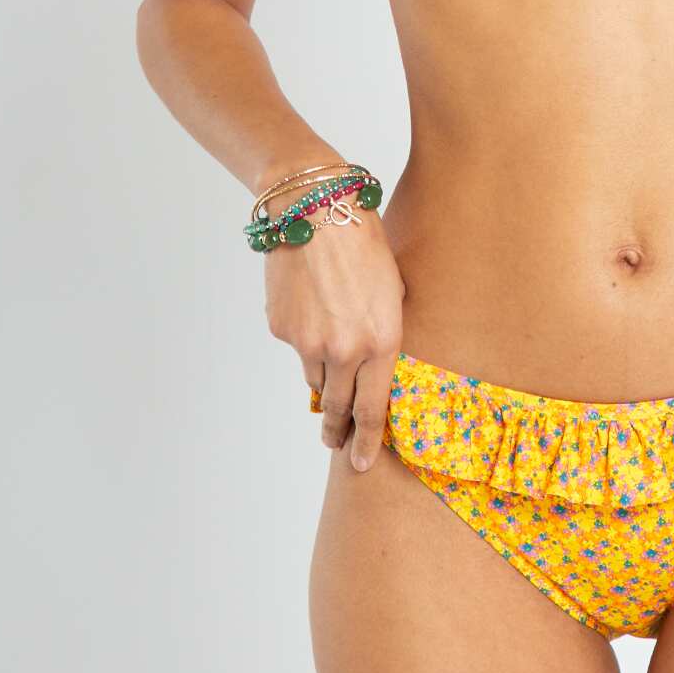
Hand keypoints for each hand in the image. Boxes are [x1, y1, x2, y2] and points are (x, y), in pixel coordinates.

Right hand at [263, 203, 404, 470]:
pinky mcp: (282, 329)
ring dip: (324, 375)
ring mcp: (308, 343)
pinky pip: (296, 346)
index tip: (363, 462)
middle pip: (340, 406)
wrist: (314, 210)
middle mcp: (345, 351)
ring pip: (317, 377)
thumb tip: (371, 367)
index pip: (374, 409)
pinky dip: (304, 336)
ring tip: (329, 352)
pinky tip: (310, 306)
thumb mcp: (391, 291)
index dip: (368, 441)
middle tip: (336, 442)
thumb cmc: (363, 242)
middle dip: (338, 428)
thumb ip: (383, 335)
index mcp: (382, 342)